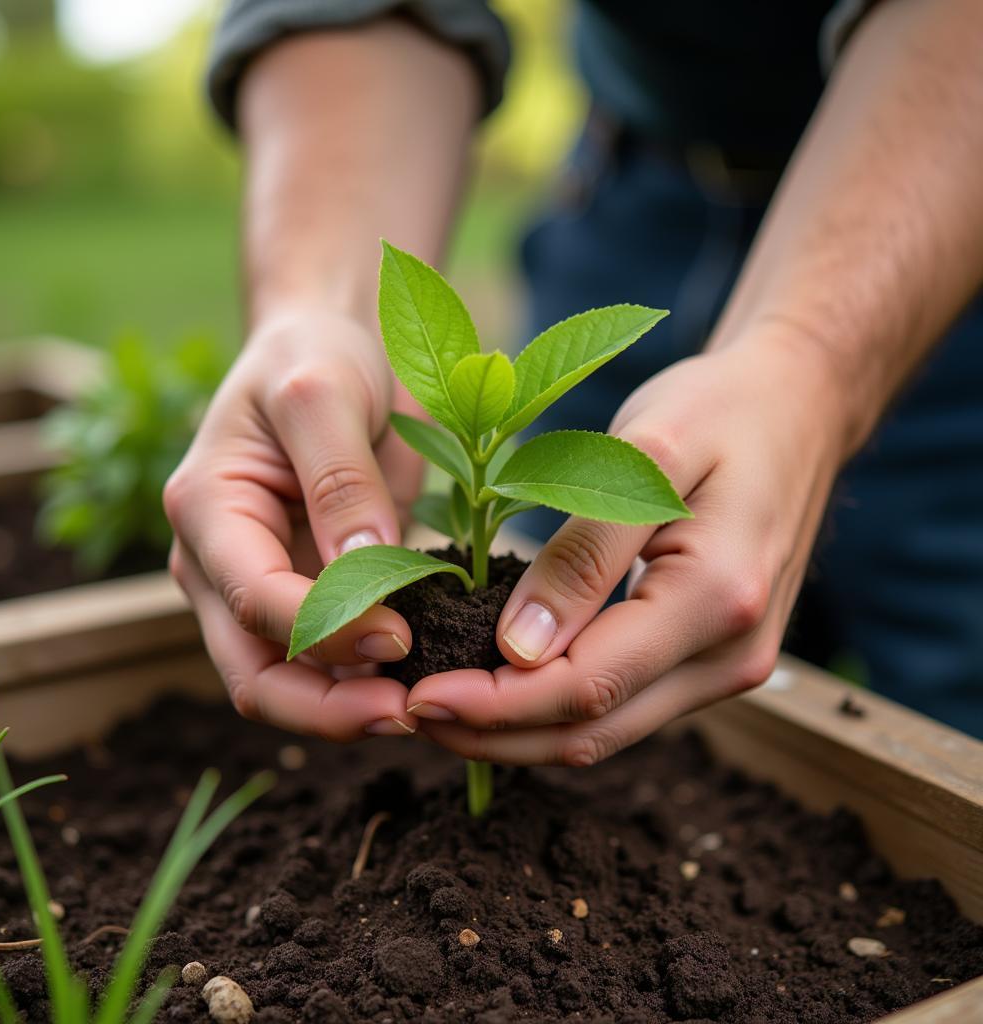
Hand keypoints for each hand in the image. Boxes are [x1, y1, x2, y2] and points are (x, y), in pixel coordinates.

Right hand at [164, 308, 422, 738]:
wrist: (330, 346)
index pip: (252, 601)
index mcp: (207, 512)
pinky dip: (369, 679)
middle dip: (325, 707)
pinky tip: (425, 677)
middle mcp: (220, 564)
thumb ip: (339, 481)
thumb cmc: (314, 356)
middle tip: (406, 713)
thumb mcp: (323, 396)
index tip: (400, 637)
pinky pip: (330, 659)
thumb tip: (364, 572)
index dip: (324, 632)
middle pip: (255, 674)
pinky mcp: (308, 594)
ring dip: (349, 706)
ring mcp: (262, 586)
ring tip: (424, 704)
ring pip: (289, 683)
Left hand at [406, 337, 848, 763]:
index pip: (588, 686)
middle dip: (495, 735)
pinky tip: (504, 684)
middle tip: (411, 711)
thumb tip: (519, 650)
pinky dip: (557, 707)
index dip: (495, 705)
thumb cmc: (720, 410)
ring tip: (442, 706)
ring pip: (608, 732)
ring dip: (521, 731)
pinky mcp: (714, 658)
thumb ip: (584, 554)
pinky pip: (626, 705)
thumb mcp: (646, 453)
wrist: (799, 406)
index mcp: (717, 599)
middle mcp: (732, 655)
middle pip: (595, 731)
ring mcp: (729, 665)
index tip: (418, 696)